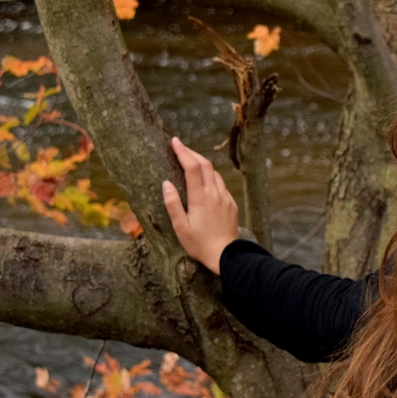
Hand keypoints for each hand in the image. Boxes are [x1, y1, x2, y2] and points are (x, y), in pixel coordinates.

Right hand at [161, 137, 238, 274]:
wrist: (227, 255)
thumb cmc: (199, 244)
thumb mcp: (180, 227)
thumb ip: (172, 204)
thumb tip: (165, 183)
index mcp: (201, 197)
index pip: (192, 167)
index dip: (183, 152)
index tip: (175, 141)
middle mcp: (215, 193)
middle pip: (205, 164)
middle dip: (192, 153)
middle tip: (180, 147)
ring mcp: (225, 197)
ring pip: (214, 173)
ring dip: (202, 164)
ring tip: (191, 162)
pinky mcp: (231, 204)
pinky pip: (221, 184)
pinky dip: (211, 176)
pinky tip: (205, 181)